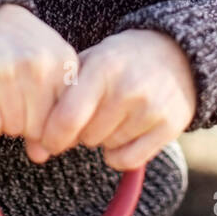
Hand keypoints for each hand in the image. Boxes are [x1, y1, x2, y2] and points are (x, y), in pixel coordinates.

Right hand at [0, 3, 77, 159]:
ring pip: (12, 129)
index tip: (45, 120)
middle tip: (20, 101)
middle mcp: (36, 64)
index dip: (53, 128)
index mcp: (63, 63)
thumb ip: (56, 112)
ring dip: (7, 122)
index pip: (65, 122)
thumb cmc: (25, 48)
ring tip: (4, 95)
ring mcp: (3, 68)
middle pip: (37, 129)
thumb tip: (42, 155)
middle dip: (28, 124)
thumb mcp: (52, 70)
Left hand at [27, 29, 198, 170]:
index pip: (68, 118)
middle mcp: (128, 89)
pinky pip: (128, 161)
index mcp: (103, 68)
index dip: (52, 136)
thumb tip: (39, 149)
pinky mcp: (169, 127)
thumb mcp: (91, 61)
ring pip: (107, 148)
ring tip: (115, 114)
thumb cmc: (121, 61)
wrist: (176, 54)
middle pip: (86, 137)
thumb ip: (63, 97)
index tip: (48, 141)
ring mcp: (151, 109)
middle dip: (82, 131)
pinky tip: (124, 133)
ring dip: (104, 138)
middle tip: (94, 113)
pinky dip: (120, 155)